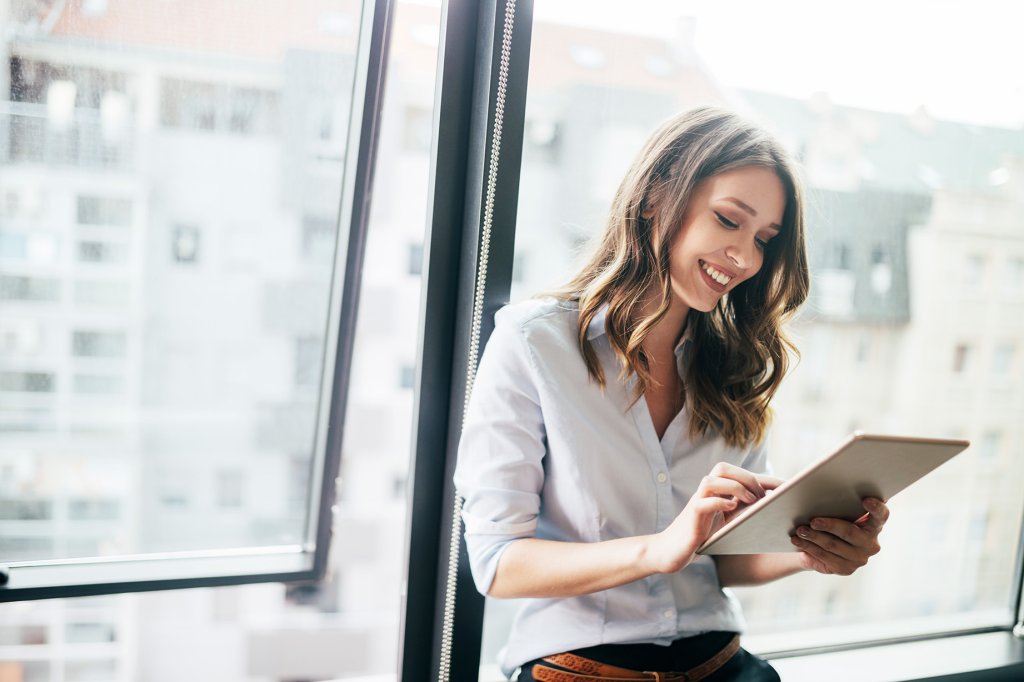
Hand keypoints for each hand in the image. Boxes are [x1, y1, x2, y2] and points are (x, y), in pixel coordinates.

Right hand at [647, 462, 782, 573]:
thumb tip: (774, 509)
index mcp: (717, 491)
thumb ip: (744, 512)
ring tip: (750, 501)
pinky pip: (704, 502)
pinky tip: (732, 509)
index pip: (742, 475)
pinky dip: (720, 502)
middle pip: (723, 468)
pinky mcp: (691, 517)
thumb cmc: (703, 536)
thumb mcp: (728, 523)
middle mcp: (706, 493)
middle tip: (762, 498)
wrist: (672, 551)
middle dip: (747, 478)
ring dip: (734, 487)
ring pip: (712, 480)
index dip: (766, 479)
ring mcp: (697, 502)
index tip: (789, 487)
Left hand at [790, 498, 888, 575]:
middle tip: (813, 520)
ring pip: (833, 545)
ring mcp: (860, 558)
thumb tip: (813, 489)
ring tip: (799, 530)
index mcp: (874, 524)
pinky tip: (797, 541)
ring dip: (813, 537)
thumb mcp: (837, 510)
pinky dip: (808, 547)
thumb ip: (837, 502)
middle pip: (849, 532)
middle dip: (829, 525)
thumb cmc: (832, 520)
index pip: (881, 515)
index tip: (865, 500)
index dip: (876, 508)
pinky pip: (824, 557)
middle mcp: (871, 543)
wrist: (822, 546)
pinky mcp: (846, 569)